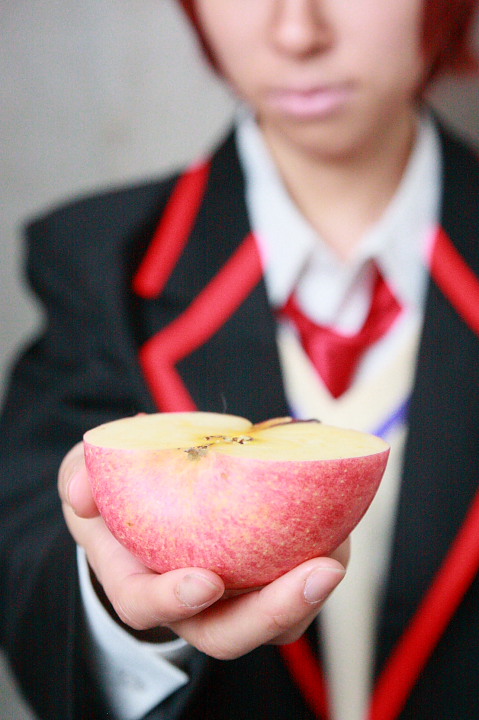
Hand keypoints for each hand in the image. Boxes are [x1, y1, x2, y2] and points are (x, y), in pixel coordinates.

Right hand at [59, 442, 346, 658]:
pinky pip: (294, 582)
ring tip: (340, 549)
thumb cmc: (116, 494)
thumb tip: (82, 492)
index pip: (148, 607)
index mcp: (137, 581)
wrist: (150, 497)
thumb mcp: (85, 476)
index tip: (206, 580)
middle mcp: (188, 602)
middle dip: (273, 612)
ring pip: (273, 621)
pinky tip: (337, 526)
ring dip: (310, 593)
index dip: (175, 600)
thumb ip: (79, 477)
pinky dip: (321, 556)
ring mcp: (230, 596)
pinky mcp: (262, 576)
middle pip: (228, 633)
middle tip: (318, 571)